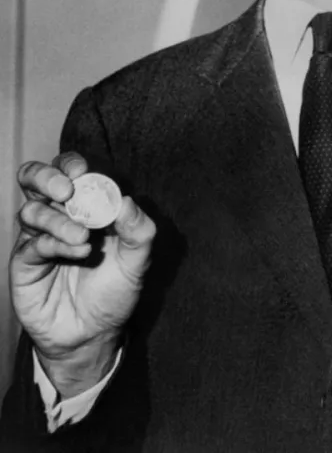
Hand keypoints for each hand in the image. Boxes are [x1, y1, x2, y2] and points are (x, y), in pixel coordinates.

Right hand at [11, 153, 155, 395]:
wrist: (95, 334)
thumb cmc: (115, 290)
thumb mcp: (138, 260)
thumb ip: (139, 230)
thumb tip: (126, 201)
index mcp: (85, 206)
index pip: (69, 171)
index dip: (71, 164)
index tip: (82, 171)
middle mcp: (58, 216)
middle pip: (36, 180)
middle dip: (47, 177)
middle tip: (67, 191)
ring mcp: (39, 239)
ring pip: (31, 210)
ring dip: (57, 219)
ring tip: (83, 237)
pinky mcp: (25, 264)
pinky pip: (32, 244)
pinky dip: (55, 244)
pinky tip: (79, 253)